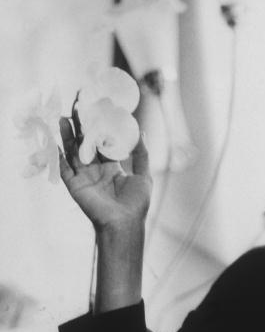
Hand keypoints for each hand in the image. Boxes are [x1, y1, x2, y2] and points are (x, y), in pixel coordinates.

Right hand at [58, 117, 151, 231]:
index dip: (99, 130)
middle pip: (85, 144)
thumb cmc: (137, 203)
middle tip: (77, 108)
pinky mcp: (75, 186)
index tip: (96, 113)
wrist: (125, 223)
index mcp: (112, 167)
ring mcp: (84, 177)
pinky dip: (58, 157)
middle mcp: (96, 170)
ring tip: (63, 118)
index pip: (103, 144)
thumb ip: (142, 154)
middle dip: (81, 127)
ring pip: (73, 152)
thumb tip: (142, 132)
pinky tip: (54, 142)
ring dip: (67, 136)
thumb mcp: (144, 175)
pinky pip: (63, 169)